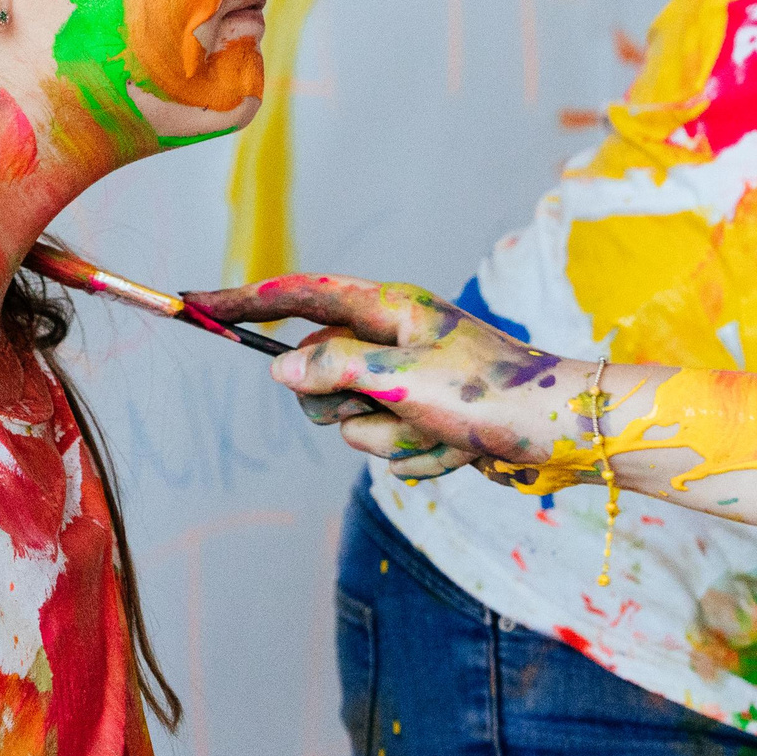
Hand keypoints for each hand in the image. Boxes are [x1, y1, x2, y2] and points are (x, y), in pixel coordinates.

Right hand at [183, 275, 579, 479]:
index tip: (195, 305)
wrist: (561, 436)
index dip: (243, 303)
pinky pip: (390, 450)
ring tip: (439, 433)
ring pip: (352, 423)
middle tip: (391, 407)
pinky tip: (459, 453)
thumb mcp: (399, 377)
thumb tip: (282, 367)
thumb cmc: (487, 395)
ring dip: (391, 439)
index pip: (298, 296)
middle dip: (345, 406)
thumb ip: (331, 367)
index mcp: (388, 308)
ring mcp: (409, 384)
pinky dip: (421, 459)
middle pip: (317, 373)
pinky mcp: (426, 423)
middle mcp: (394, 340)